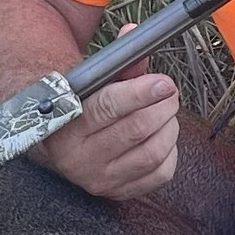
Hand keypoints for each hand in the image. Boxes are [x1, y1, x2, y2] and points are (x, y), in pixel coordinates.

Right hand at [45, 70, 181, 199]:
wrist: (64, 144)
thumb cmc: (81, 109)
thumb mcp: (91, 86)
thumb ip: (118, 66)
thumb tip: (136, 42)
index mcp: (65, 125)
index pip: (107, 107)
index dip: (141, 93)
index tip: (164, 83)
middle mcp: (79, 158)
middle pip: (135, 130)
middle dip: (162, 107)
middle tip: (169, 94)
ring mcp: (100, 179)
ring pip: (152, 153)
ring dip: (169, 127)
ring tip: (167, 113)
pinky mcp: (119, 192)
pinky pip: (160, 174)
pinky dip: (171, 152)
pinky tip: (163, 138)